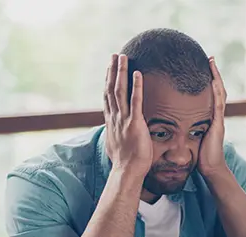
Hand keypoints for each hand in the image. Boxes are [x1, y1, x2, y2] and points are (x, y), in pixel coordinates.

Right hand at [103, 54, 152, 178]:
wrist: (127, 172)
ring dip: (121, 72)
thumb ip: (118, 135)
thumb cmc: (125, 163)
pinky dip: (136, 87)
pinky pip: (135, 102)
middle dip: (112, 71)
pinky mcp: (134, 124)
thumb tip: (116, 135)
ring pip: (119, 91)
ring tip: (124, 57)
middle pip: (111, 89)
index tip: (109, 68)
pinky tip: (138, 73)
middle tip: (115, 55)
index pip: (108, 97)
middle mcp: (115, 118)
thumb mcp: (117, 145)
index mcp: (111, 122)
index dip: (108, 81)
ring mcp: (123, 120)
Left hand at [198, 57, 227, 178]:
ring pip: (220, 93)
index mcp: (210, 118)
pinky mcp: (217, 125)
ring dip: (216, 77)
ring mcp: (218, 119)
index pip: (210, 95)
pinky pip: (218, 105)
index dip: (208, 81)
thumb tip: (174, 122)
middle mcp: (216, 116)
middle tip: (210, 59)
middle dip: (215, 74)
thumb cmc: (200, 156)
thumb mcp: (191, 138)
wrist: (210, 168)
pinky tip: (213, 81)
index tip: (202, 68)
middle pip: (218, 90)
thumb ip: (187, 128)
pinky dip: (216, 92)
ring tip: (212, 63)